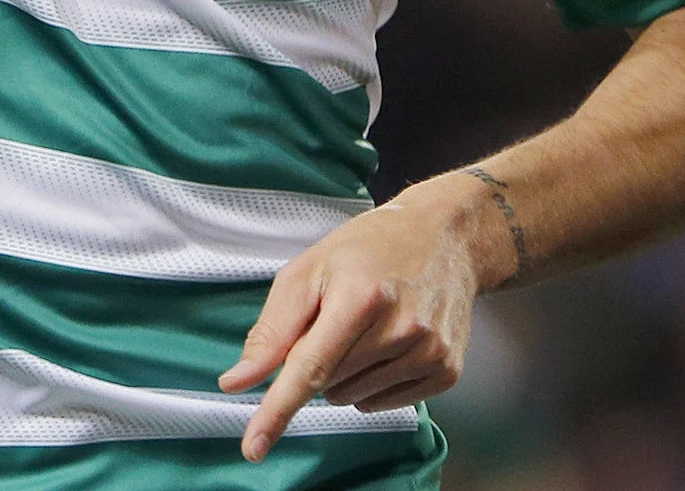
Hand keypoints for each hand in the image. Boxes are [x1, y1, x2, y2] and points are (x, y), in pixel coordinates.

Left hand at [218, 190, 489, 458]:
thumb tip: (238, 381)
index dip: (277, 411)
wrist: (444, 236)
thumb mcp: (309, 271)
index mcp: (361, 297)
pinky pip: (384, 404)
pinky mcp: (446, 371)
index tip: (254, 447)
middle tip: (336, 319)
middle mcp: (401, 328)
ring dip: (344, 374)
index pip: (308, 369)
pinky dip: (372, 383)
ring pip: (352, 399)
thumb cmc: (369, 249)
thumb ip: (272, 330)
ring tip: (365, 328)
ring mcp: (429, 352)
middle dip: (317, 360)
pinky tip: (387, 345)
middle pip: (327, 384)